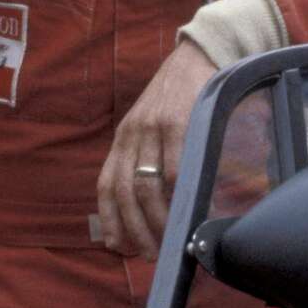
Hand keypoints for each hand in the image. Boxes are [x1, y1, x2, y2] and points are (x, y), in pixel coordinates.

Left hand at [96, 39, 215, 257]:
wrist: (199, 53)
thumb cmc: (178, 96)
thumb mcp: (151, 124)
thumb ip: (147, 156)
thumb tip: (153, 204)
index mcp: (123, 137)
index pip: (107, 184)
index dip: (110, 219)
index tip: (118, 245)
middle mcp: (132, 133)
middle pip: (126, 192)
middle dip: (136, 229)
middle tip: (151, 254)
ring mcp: (154, 127)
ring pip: (148, 186)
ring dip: (159, 220)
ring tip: (171, 242)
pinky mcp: (180, 121)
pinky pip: (177, 168)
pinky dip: (182, 195)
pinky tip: (191, 211)